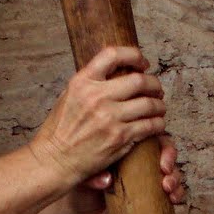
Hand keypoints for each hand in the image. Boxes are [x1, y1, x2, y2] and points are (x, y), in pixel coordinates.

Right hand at [30, 45, 166, 187]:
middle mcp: (97, 97)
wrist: (54, 159)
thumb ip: (90, 82)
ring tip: (159, 107)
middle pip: (139, 80)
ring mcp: (110, 118)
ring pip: (149, 104)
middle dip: (154, 83)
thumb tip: (115, 70)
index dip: (134, 55)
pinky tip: (156, 124)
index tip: (142, 63)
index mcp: (82, 82)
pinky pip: (150, 126)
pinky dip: (158, 124)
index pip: (113, 55)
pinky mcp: (119, 137)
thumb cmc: (60, 130)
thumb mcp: (69, 95)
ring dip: (159, 105)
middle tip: (156, 89)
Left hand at [86, 134, 186, 203]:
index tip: (154, 150)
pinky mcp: (153, 196)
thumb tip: (107, 180)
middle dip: (169, 155)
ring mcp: (146, 177)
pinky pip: (174, 190)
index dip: (155, 137)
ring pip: (171, 168)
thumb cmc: (79, 189)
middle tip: (165, 168)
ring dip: (176, 175)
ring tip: (167, 187)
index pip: (145, 132)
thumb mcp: (81, 176)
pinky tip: (174, 198)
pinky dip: (178, 192)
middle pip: (163, 146)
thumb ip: (91, 175)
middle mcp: (136, 160)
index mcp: (122, 146)